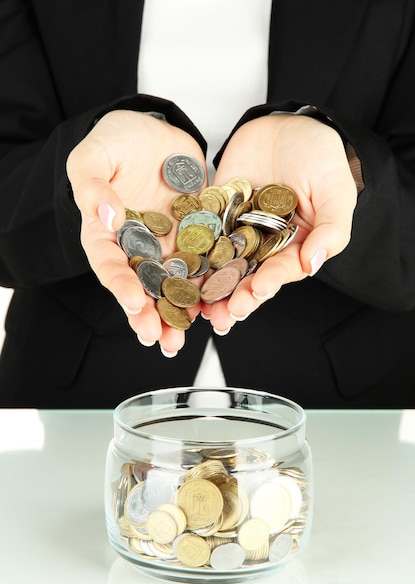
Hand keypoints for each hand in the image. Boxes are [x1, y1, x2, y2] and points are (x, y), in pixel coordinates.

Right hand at [66, 110, 206, 353]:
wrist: (153, 131)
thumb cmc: (114, 142)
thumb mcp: (92, 156)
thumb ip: (91, 185)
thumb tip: (106, 215)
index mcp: (106, 233)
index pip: (110, 264)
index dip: (120, 284)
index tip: (134, 303)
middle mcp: (138, 247)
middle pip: (143, 286)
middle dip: (152, 315)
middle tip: (162, 340)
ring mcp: (168, 244)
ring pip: (175, 284)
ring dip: (183, 311)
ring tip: (190, 336)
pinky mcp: (197, 234)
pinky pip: (206, 261)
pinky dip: (213, 283)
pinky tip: (222, 301)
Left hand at [203, 114, 357, 332]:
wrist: (287, 125)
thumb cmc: (320, 157)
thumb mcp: (335, 191)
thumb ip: (331, 229)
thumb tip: (315, 264)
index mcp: (294, 247)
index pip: (281, 271)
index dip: (269, 283)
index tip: (257, 291)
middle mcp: (264, 246)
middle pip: (247, 277)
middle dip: (234, 298)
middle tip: (222, 317)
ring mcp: (237, 232)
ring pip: (221, 266)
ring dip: (209, 289)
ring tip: (198, 308)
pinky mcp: (214, 216)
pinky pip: (200, 236)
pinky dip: (189, 254)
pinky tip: (176, 271)